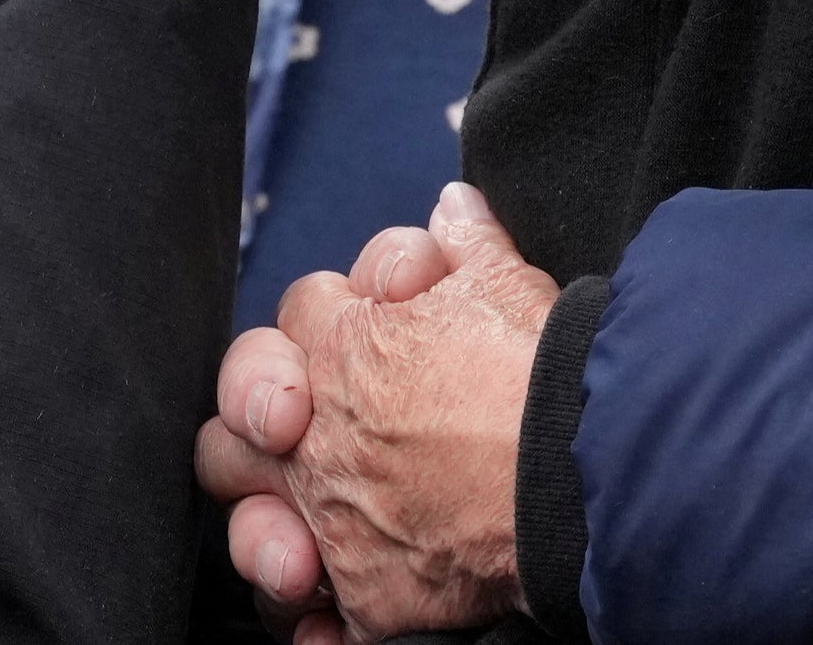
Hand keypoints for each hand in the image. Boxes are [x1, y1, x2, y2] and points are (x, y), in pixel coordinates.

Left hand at [198, 184, 547, 642]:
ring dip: (270, 531)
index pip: (302, 313)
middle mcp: (319, 438)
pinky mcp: (364, 596)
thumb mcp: (508, 282)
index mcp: (347, 348)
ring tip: (311, 539)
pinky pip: (307, 620)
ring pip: (248, 527)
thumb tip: (451, 209)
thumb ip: (467, 243)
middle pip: (232, 427)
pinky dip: (317, 620)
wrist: (580, 468)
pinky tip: (336, 612)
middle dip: (261, 422)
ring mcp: (332, 521)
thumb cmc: (545, 372)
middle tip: (302, 428)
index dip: (337, 315)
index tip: (383, 323)